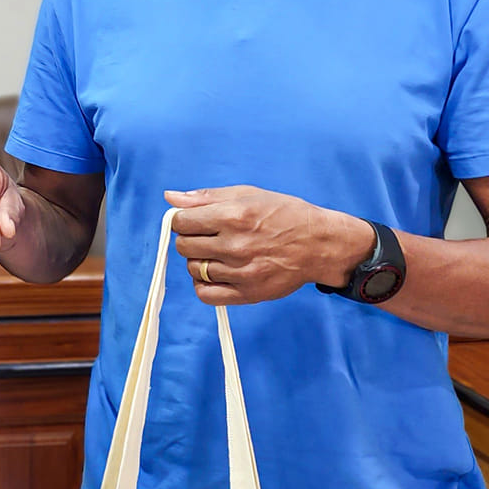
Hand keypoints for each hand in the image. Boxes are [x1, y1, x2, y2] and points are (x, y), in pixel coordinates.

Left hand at [165, 187, 374, 305]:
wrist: (319, 244)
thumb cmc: (284, 214)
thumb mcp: (248, 194)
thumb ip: (207, 197)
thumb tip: (170, 198)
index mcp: (233, 216)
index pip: (181, 222)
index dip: (183, 220)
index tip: (193, 221)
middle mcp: (235, 245)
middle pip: (184, 246)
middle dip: (190, 239)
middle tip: (208, 237)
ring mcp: (240, 272)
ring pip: (193, 269)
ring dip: (198, 261)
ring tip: (217, 254)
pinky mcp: (247, 293)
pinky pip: (206, 294)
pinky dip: (203, 284)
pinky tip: (215, 274)